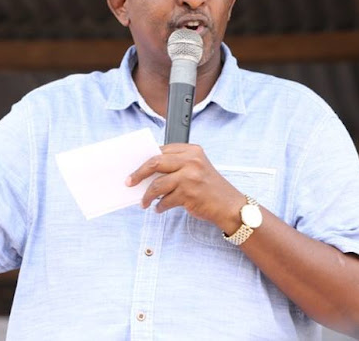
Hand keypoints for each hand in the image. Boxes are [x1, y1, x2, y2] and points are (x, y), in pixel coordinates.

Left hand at [126, 144, 245, 231]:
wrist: (229, 206)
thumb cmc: (209, 188)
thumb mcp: (196, 168)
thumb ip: (176, 165)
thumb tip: (146, 171)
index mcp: (192, 150)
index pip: (161, 150)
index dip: (145, 159)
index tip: (134, 168)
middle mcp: (191, 160)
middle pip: (155, 163)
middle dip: (138, 174)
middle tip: (129, 182)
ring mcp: (190, 176)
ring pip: (157, 184)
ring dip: (147, 195)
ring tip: (144, 202)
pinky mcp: (189, 193)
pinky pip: (165, 200)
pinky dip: (159, 206)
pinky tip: (159, 208)